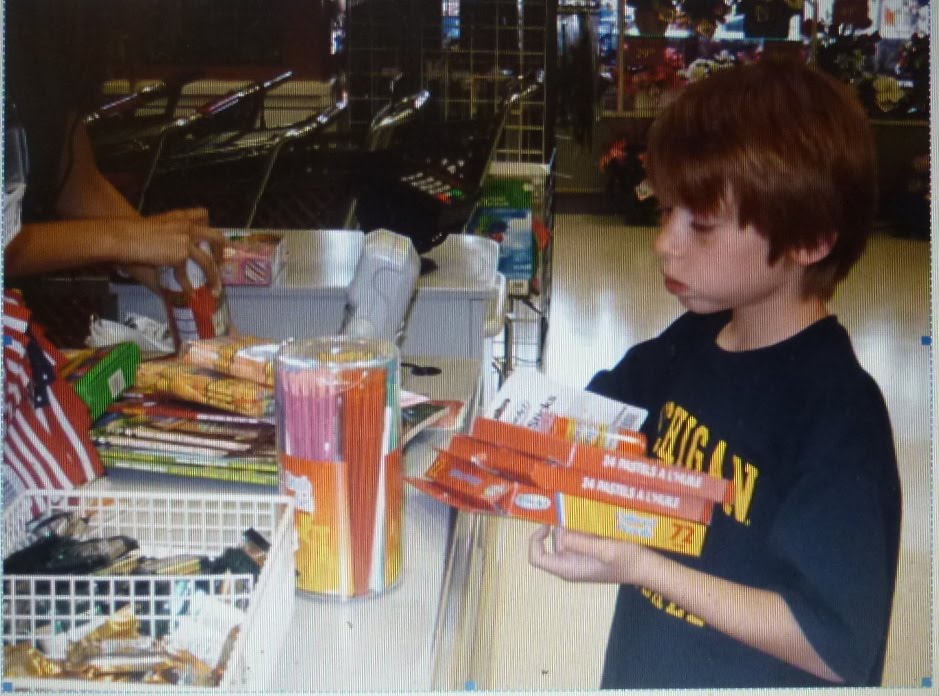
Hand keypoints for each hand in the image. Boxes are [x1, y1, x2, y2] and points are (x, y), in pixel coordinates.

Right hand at [118, 208, 224, 295]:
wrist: (124, 237)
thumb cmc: (133, 232)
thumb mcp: (156, 226)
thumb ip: (170, 234)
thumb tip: (175, 248)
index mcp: (181, 217)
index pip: (203, 214)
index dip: (210, 227)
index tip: (213, 239)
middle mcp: (187, 228)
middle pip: (217, 237)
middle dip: (222, 251)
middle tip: (220, 263)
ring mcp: (185, 242)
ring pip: (208, 262)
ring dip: (213, 277)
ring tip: (215, 289)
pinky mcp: (179, 256)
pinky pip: (187, 275)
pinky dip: (188, 287)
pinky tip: (190, 295)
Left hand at [528, 525, 651, 583]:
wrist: (646, 567)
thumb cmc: (627, 561)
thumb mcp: (606, 550)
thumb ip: (582, 543)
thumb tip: (561, 535)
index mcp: (568, 569)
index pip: (537, 558)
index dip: (535, 541)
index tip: (546, 524)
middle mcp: (569, 564)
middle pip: (552, 541)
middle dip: (562, 526)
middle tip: (579, 514)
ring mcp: (578, 557)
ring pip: (565, 535)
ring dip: (574, 524)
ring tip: (591, 519)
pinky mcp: (587, 551)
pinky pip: (576, 535)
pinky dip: (581, 526)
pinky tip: (596, 521)